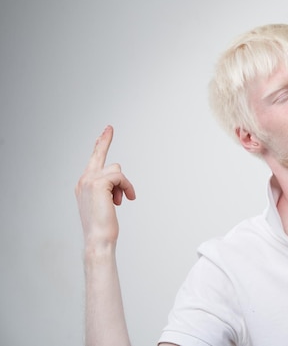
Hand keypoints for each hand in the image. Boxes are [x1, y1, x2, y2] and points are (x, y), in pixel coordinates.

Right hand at [75, 125, 135, 251]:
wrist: (99, 238)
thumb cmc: (103, 225)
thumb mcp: (105, 204)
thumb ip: (109, 189)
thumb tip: (118, 183)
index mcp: (84, 185)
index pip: (92, 161)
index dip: (99, 145)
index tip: (105, 132)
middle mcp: (83, 180)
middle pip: (99, 154)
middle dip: (104, 140)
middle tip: (109, 127)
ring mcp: (89, 180)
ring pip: (116, 170)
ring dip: (123, 185)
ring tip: (121, 200)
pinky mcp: (98, 183)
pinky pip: (120, 177)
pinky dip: (126, 187)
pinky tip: (125, 199)